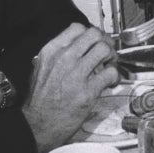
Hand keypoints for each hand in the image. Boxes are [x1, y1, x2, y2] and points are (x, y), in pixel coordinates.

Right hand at [21, 24, 119, 152]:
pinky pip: (110, 73)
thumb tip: (78, 46)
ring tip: (109, 66)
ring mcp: (76, 74)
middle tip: (106, 53)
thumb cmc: (40, 100)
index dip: (91, 33)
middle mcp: (64, 59)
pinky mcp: (88, 91)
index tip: (95, 41)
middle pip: (95, 35)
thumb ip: (58, 54)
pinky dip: (115, 76)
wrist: (38, 125)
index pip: (78, 28)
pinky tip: (110, 82)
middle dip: (105, 42)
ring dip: (111, 57)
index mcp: (51, 51)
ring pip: (105, 50)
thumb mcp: (41, 68)